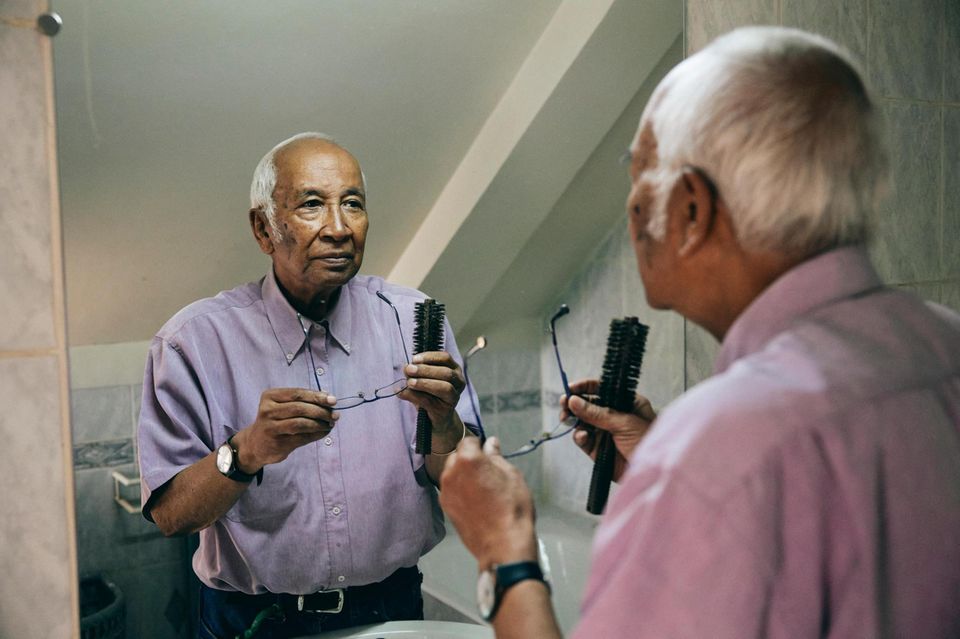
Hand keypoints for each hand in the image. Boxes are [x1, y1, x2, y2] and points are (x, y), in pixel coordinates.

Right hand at [232, 388, 337, 471]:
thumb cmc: (275, 421)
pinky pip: (301, 437)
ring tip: (330, 424)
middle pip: (300, 408)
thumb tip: (329, 400)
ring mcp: (271, 427)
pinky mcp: (277, 443)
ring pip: (301, 423)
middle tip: (335, 415)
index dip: (317, 396)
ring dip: (320, 423)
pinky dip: (316, 434)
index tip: (333, 400)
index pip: (297, 393)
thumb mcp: (282, 406)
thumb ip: (302, 401)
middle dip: (321, 411)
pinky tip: (324, 432)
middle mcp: (268, 410)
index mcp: (270, 396)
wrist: (255, 444)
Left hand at [400, 351, 465, 434]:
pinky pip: (430, 401)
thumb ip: (415, 372)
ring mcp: (454, 398)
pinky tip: (402, 393)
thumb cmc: (429, 394)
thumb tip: (406, 367)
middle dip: (426, 370)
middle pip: (446, 372)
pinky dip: (414, 396)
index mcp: (454, 370)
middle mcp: (458, 382)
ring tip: (409, 382)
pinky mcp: (445, 411)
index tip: (414, 359)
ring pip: (444, 387)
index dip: (430, 357)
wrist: (435, 418)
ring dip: (424, 383)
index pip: (445, 358)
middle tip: (409, 369)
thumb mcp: (422, 380)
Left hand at [439, 437, 537, 569]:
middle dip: (470, 460)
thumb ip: (497, 456)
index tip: (489, 454)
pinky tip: (475, 500)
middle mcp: (452, 472)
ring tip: (482, 488)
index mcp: (469, 459)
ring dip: (463, 475)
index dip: (480, 446)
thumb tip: (491, 443)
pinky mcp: (445, 507)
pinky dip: (460, 490)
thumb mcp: (512, 476)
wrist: (503, 544)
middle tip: (487, 473)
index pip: (469, 441)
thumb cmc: (512, 509)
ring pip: (452, 473)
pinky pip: (451, 490)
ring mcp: (446, 491)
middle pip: (458, 456)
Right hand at [561, 379, 655, 481]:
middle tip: (563, 403)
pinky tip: (582, 436)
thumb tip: (573, 401)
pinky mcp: (598, 449)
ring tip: (567, 419)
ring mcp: (605, 432)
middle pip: (588, 404)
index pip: (602, 389)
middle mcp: (614, 415)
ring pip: (582, 421)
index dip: (584, 387)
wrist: (652, 474)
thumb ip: (597, 412)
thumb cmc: (648, 443)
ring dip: (573, 419)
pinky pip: (583, 439)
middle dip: (574, 403)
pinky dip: (579, 436)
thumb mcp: (624, 423)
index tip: (569, 388)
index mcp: (626, 403)